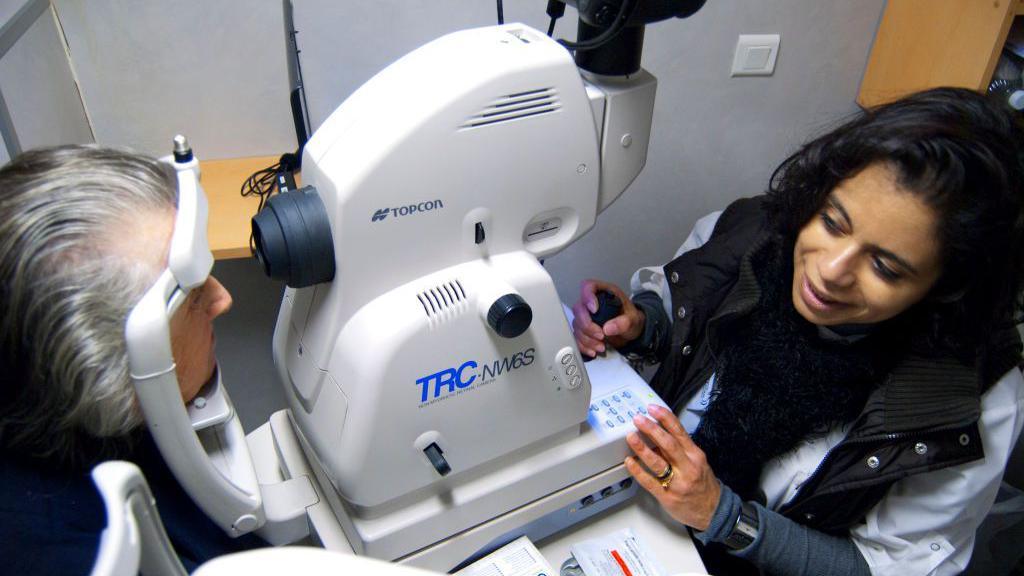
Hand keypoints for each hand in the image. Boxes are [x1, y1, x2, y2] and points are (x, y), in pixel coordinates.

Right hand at [571, 279, 644, 357]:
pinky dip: (583, 345)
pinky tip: (593, 351)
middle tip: (601, 335)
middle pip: (579, 309)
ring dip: (587, 338)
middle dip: (587, 325)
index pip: (588, 287)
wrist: (631, 331)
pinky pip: (577, 336)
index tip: (594, 310)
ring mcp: (586, 316)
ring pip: (577, 325)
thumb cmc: (632, 319)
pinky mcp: (584, 329)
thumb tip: (608, 328)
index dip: (588, 297)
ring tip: (601, 346)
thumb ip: (623, 322)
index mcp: (604, 292)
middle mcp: (592, 302)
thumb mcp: (633, 319)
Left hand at [624, 404, 720, 530]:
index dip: (665, 418)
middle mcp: (687, 467)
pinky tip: (630, 462)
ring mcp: (677, 482)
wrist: (713, 511)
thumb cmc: (702, 484)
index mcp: (694, 455)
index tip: (653, 409)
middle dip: (652, 429)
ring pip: (658, 463)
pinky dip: (638, 471)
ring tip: (631, 437)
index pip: (679, 432)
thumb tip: (656, 435)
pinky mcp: (667, 496)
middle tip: (638, 419)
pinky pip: (650, 482)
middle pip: (668, 444)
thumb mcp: (696, 462)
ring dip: (642, 448)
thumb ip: (679, 449)